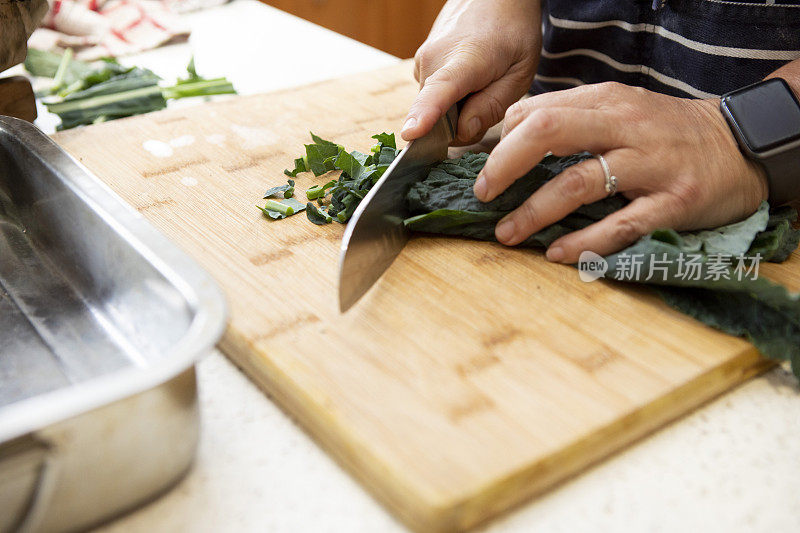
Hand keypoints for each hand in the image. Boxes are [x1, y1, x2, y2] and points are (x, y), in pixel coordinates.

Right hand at [401, 0, 540, 145]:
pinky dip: (451, 98)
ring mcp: (423, 61)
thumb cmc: (512, 32)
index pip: (439, 91)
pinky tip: (468, 77)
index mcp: (465, 60)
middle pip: (439, 118)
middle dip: (463, 123)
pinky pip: (432, 98)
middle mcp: (434, 60)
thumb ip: (493, 105)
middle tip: (490, 96)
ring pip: (436, 110)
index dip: (424, 115)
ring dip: (458, 110)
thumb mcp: (519, 72)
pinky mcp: (420, 63)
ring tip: (480, 81)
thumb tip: (463, 132)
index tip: (410, 134)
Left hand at [473, 83, 768, 262]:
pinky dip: (584, 243)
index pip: (536, 111)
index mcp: (606, 101)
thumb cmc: (667, 132)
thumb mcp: (620, 110)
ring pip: (577, 183)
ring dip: (534, 212)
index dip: (501, 141)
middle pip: (548, 133)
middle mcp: (625, 126)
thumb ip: (572, 120)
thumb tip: (509, 139)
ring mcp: (651, 164)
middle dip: (505, 166)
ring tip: (507, 233)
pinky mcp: (673, 202)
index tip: (485, 170)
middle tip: (483, 194)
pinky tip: (557, 254)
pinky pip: (620, 225)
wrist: (742, 144)